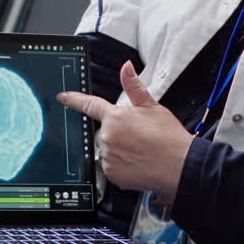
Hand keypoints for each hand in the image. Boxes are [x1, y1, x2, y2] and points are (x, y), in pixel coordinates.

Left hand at [58, 61, 192, 201]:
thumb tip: (126, 68)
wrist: (180, 165)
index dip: (74, 100)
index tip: (63, 97)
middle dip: (117, 132)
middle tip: (138, 137)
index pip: (90, 105)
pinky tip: (137, 163)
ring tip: (140, 151)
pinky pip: (110, 168)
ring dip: (118, 150)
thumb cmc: (169, 137)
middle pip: (104, 132)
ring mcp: (109, 157)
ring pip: (107, 150)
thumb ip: (134, 87)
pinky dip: (121, 166)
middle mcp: (108, 137)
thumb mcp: (153, 106)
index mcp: (116, 117)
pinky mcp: (112, 175)